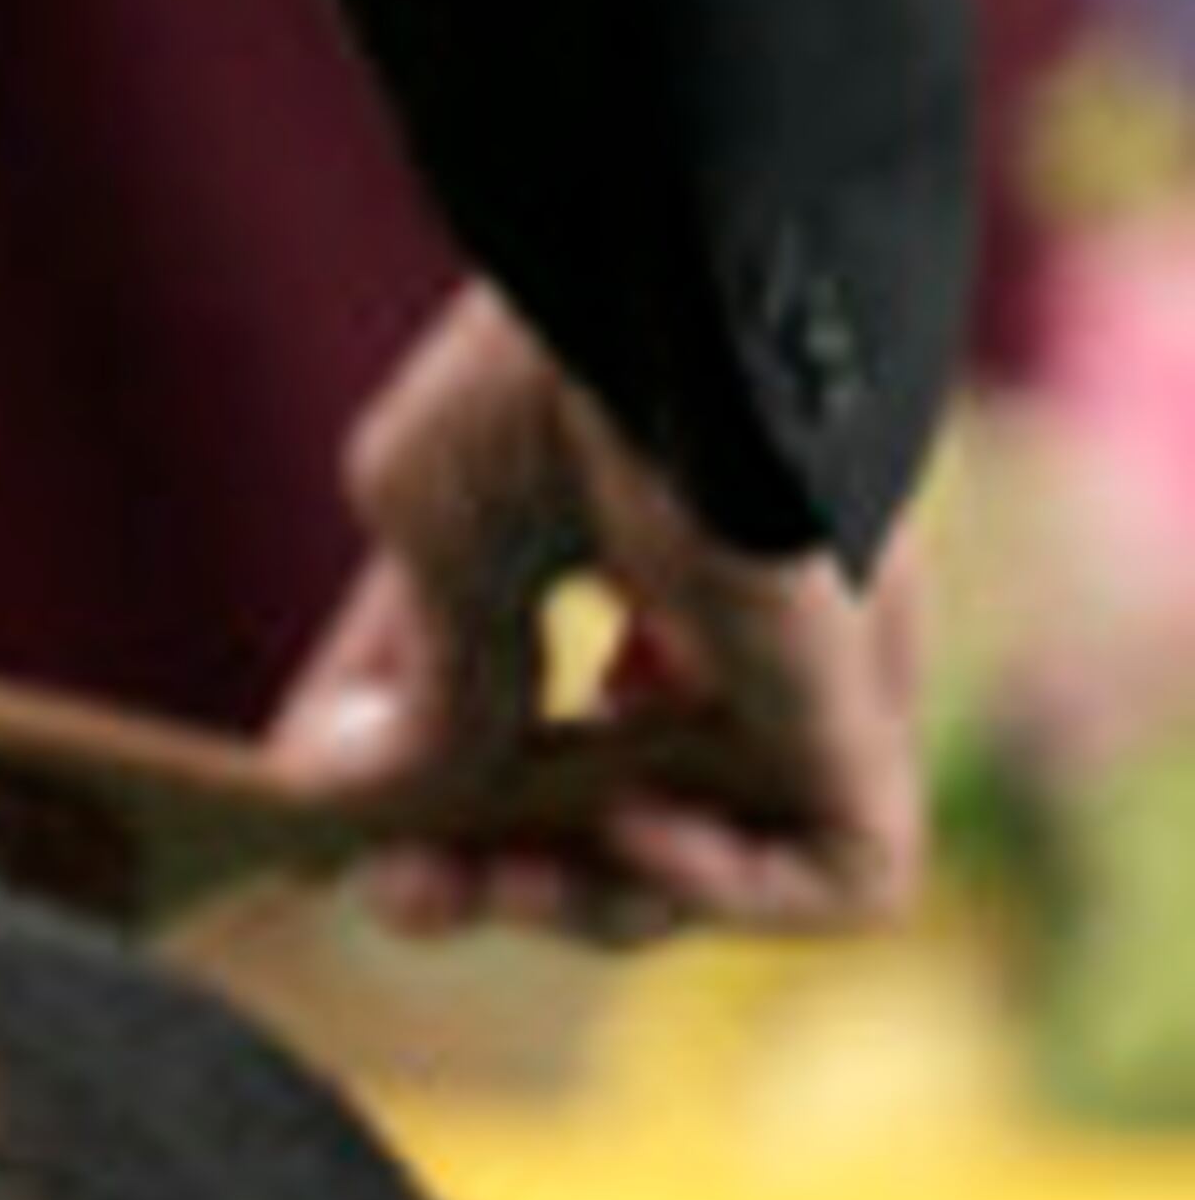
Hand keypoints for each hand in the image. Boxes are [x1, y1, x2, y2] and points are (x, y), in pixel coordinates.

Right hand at [267, 283, 926, 942]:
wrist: (672, 290)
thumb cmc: (553, 362)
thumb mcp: (436, 534)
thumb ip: (428, 688)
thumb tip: (338, 797)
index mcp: (629, 548)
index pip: (530, 713)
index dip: (433, 800)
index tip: (333, 852)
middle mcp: (730, 617)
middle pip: (615, 814)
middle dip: (495, 880)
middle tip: (400, 895)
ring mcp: (805, 667)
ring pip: (723, 863)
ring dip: (587, 908)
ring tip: (498, 878)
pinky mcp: (866, 707)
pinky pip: (842, 874)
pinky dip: (727, 897)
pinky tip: (634, 833)